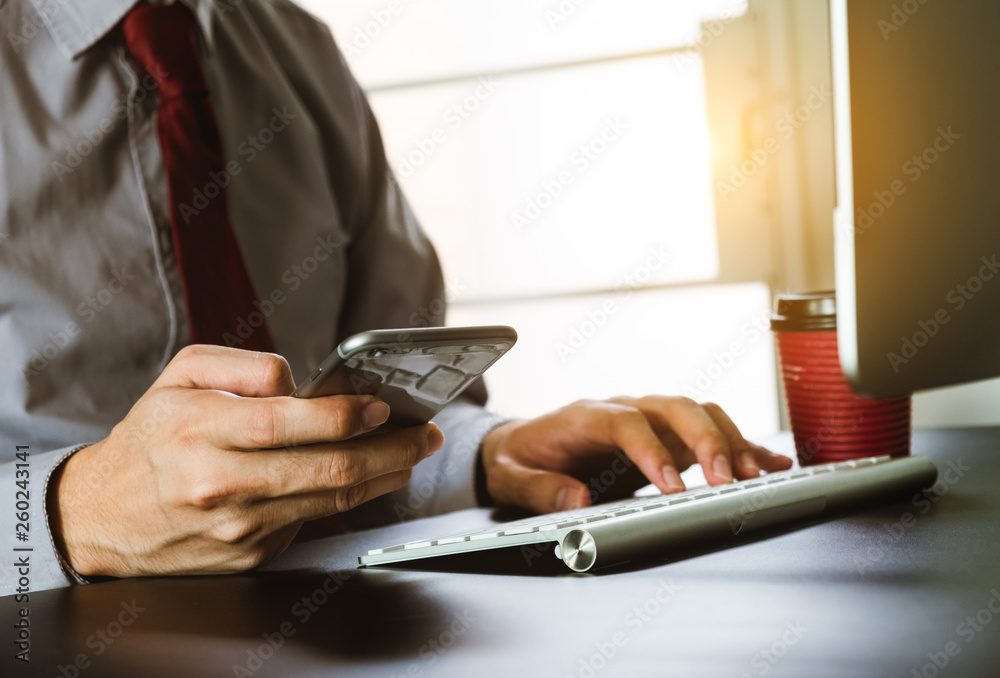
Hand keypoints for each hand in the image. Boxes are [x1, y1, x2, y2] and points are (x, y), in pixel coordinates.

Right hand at [49, 345, 442, 577]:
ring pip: (331, 500)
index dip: (344, 415)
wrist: (102, 517)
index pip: (287, 422)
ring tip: (410, 456)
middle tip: (424, 435)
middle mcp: (220, 484)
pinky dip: (343, 498)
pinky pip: (309, 520)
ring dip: (383, 477)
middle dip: (392, 450)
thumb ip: (244, 365)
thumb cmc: (150, 439)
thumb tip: (301, 381)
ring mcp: (238, 527)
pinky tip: (363, 478)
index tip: (382, 406)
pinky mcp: (250, 554)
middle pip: (327, 469)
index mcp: (200, 431)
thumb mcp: (181, 377)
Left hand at [480, 396, 791, 514]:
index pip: (626, 422)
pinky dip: (742, 446)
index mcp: (585, 415)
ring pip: (699, 413)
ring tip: (755, 477)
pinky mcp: (667, 435)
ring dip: (730, 441)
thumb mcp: (512, 476)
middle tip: (727, 480)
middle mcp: (624, 408)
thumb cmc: (519, 458)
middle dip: (706, 440)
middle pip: (674, 407)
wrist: (522, 444)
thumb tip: (578, 499)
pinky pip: (710, 432)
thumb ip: (540, 489)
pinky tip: (773, 465)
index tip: (671, 486)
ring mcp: (649, 418)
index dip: (652, 450)